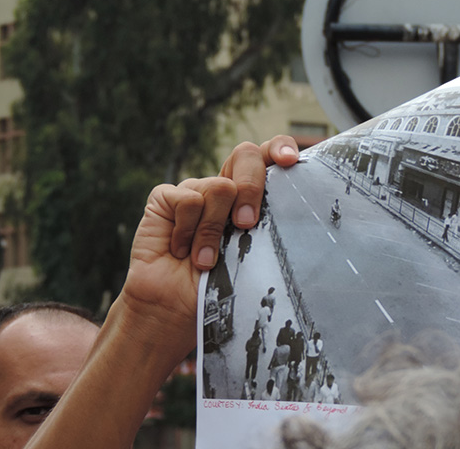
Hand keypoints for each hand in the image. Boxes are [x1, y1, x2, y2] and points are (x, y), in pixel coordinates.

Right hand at [117, 136, 298, 359]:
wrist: (174, 312)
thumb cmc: (219, 291)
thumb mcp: (253, 257)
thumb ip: (267, 226)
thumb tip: (294, 207)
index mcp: (250, 198)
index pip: (268, 157)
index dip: (279, 148)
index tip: (290, 161)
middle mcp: (223, 189)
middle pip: (246, 155)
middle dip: (252, 187)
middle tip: (246, 225)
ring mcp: (194, 190)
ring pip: (219, 186)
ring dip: (214, 231)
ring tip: (205, 261)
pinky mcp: (165, 198)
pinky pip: (186, 200)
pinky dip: (187, 231)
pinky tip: (180, 251)